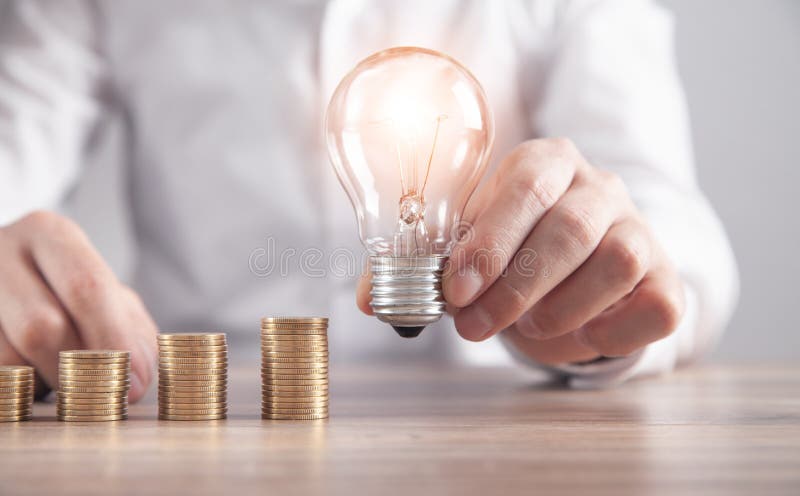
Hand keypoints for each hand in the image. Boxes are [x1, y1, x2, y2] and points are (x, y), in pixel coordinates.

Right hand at [0, 211, 156, 400]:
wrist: (3, 276)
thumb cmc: (66, 293)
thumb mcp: (107, 297)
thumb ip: (132, 331)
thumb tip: (139, 378)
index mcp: (50, 234)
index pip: (87, 289)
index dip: (113, 342)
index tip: (133, 384)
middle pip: (41, 326)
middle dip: (75, 371)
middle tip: (95, 395)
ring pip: (6, 358)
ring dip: (40, 382)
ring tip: (54, 375)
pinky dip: (15, 388)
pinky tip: (29, 375)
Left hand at [441, 138, 684, 363]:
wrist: (573, 270)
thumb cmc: (516, 249)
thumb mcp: (480, 240)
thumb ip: (451, 259)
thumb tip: (409, 295)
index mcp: (549, 162)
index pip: (527, 188)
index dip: (491, 243)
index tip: (458, 289)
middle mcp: (601, 187)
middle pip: (570, 229)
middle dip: (516, 288)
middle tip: (476, 325)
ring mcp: (640, 228)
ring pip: (618, 263)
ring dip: (563, 308)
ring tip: (529, 326)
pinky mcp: (666, 276)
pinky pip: (659, 305)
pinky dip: (617, 331)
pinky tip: (583, 336)